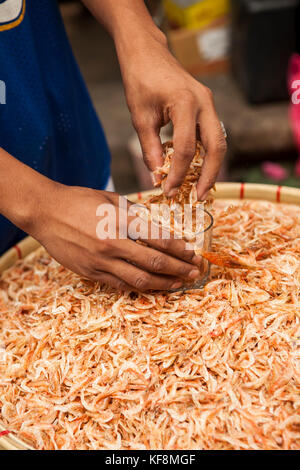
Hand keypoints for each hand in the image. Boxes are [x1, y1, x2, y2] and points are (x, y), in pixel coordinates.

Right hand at [27, 184, 201, 290]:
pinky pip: (120, 285)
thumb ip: (134, 212)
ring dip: (164, 283)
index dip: (179, 248)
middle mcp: (113, 243)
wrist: (45, 212)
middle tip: (194, 272)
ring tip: (179, 284)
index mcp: (120, 220)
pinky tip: (152, 287)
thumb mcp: (110, 198)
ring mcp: (101, 261)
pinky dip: (139, 287)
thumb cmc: (78, 200)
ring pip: (139, 280)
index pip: (158, 238)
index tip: (192, 253)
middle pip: (154, 262)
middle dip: (179, 268)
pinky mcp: (91, 273)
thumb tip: (156, 224)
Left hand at [117, 32, 226, 199]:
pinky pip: (212, 135)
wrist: (147, 53)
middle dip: (209, 176)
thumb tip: (157, 177)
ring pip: (219, 142)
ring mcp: (209, 103)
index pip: (186, 149)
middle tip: (198, 198)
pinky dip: (207, 154)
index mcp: (186, 103)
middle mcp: (205, 103)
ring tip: (200, 188)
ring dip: (211, 167)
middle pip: (217, 147)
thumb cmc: (140, 81)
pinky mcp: (207, 106)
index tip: (168, 190)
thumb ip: (150, 149)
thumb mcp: (140, 118)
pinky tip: (196, 169)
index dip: (177, 174)